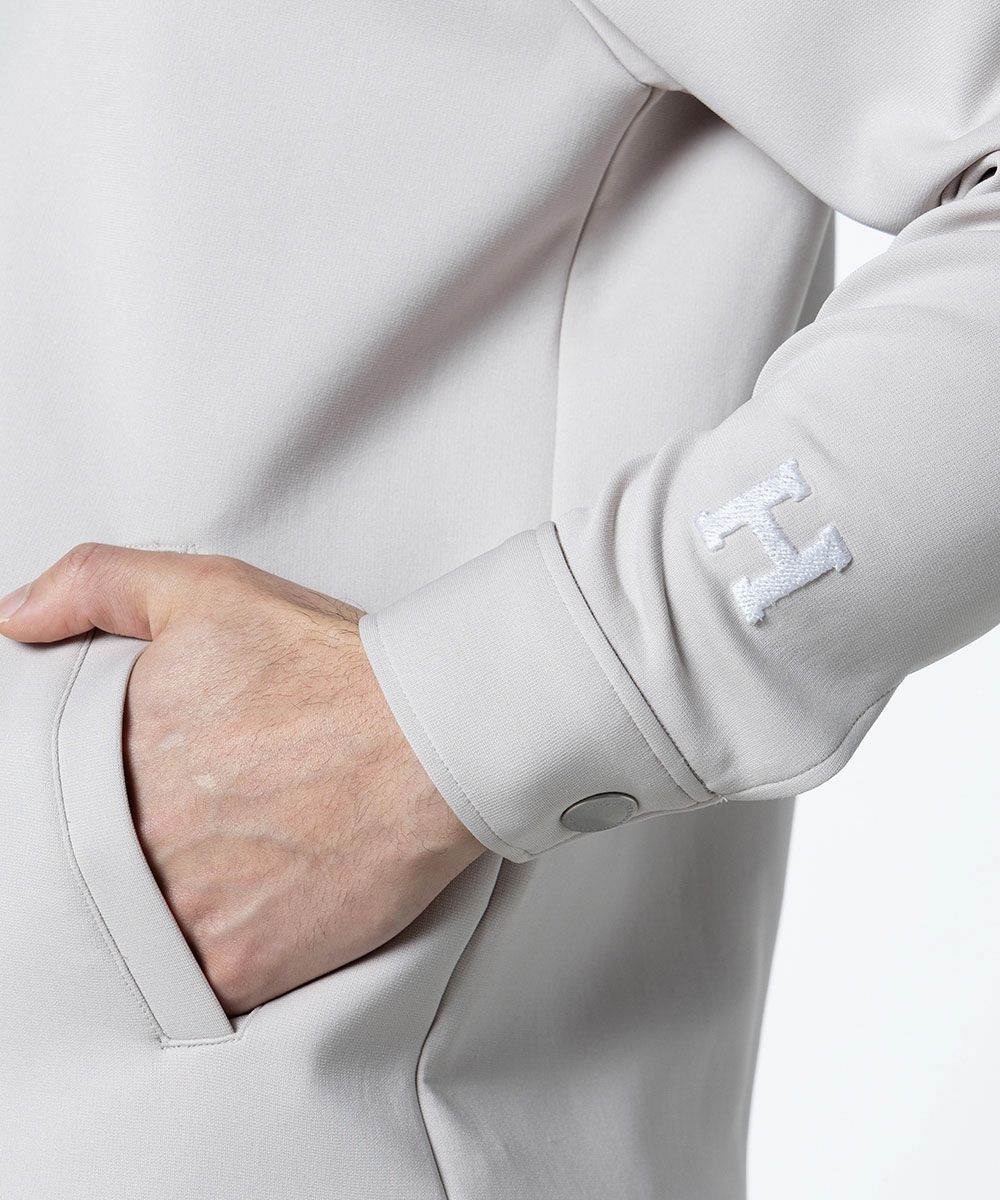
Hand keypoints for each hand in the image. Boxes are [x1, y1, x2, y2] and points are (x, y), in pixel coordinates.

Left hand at [0, 544, 484, 1014]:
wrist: (435, 739)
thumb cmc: (334, 672)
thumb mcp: (208, 592)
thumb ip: (96, 586)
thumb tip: (13, 619)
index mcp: (114, 757)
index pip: (62, 797)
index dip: (109, 792)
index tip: (157, 786)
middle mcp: (135, 841)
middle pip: (102, 866)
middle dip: (147, 846)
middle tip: (211, 821)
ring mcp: (183, 913)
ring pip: (145, 930)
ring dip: (181, 904)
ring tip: (237, 863)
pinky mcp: (238, 968)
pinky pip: (198, 986)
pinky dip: (220, 957)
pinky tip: (259, 908)